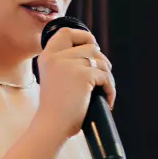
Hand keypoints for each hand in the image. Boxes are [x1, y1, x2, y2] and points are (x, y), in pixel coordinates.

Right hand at [36, 23, 116, 141]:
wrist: (51, 126)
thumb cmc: (55, 110)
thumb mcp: (55, 79)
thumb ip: (67, 64)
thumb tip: (95, 53)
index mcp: (47, 57)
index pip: (66, 32)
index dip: (83, 35)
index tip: (92, 45)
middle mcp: (56, 57)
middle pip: (90, 46)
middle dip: (101, 61)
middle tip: (103, 77)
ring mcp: (69, 64)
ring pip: (100, 61)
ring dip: (107, 77)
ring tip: (104, 92)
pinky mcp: (83, 75)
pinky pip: (105, 77)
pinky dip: (110, 89)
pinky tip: (107, 101)